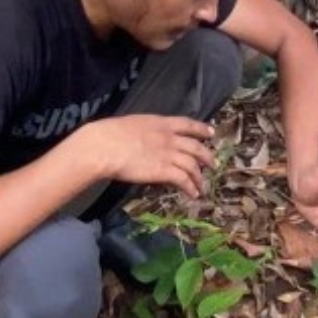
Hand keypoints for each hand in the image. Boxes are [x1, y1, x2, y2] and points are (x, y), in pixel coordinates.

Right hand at [78, 114, 216, 198]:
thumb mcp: (134, 125)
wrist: (105, 146)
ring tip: (202, 187)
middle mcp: (169, 138)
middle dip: (207, 156)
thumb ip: (147, 132)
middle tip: (213, 164)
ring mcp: (168, 154)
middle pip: (196, 147)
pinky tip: (193, 193)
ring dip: (199, 177)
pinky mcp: (164, 171)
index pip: (188, 124)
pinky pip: (184, 180)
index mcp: (161, 123)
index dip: (202, 129)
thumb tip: (148, 140)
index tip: (211, 133)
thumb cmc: (111, 134)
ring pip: (193, 166)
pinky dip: (190, 187)